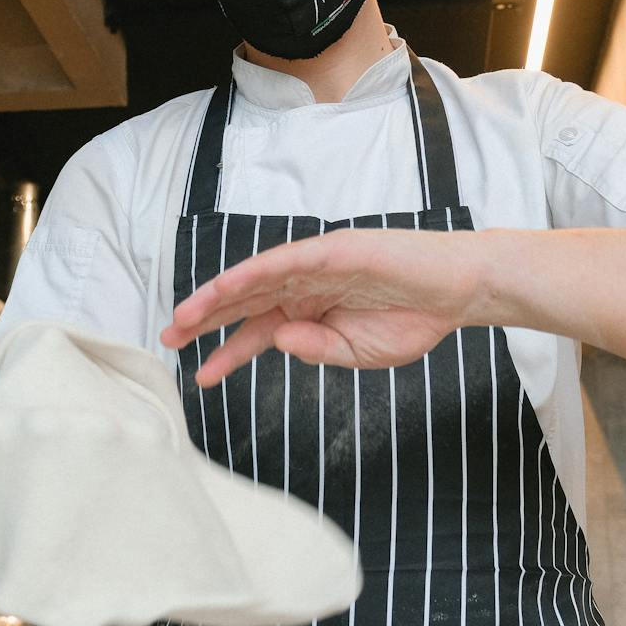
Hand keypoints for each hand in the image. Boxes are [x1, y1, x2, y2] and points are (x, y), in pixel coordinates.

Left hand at [161, 228, 486, 386]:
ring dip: (219, 296)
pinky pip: (286, 260)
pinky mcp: (333, 250)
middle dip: (205, 321)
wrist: (456, 292)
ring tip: (186, 317)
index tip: (199, 375)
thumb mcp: (356, 353)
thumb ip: (316, 349)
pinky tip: (229, 286)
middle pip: (244, 302)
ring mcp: (316, 265)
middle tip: (168, 339)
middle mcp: (304, 285)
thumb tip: (277, 342)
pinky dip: (256, 271)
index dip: (226, 352)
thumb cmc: (412, 318)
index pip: (256, 332)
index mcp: (309, 310)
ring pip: (255, 279)